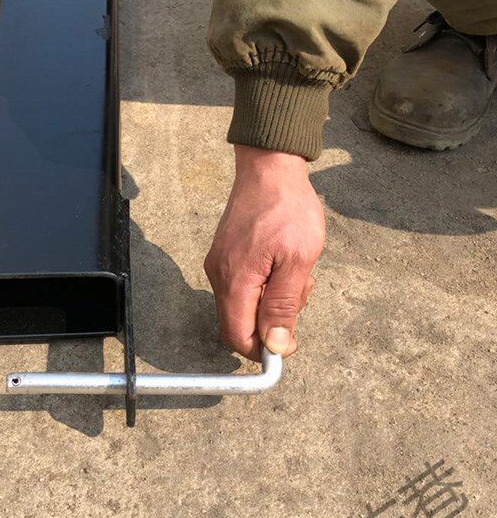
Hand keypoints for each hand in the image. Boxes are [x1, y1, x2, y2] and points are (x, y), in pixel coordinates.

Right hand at [203, 145, 324, 359]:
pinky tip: (282, 262)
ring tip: (294, 270)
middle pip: (239, 324)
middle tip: (299, 291)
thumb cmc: (288, 209)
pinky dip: (264, 285)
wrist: (269, 168)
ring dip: (271, 300)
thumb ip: (283, 306)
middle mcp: (218, 276)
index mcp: (235, 280)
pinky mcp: (224, 256)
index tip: (291, 338)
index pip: (237, 337)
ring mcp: (218, 264)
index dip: (263, 349)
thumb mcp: (298, 260)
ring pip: (242, 306)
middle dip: (271, 321)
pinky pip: (241, 287)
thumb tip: (275, 346)